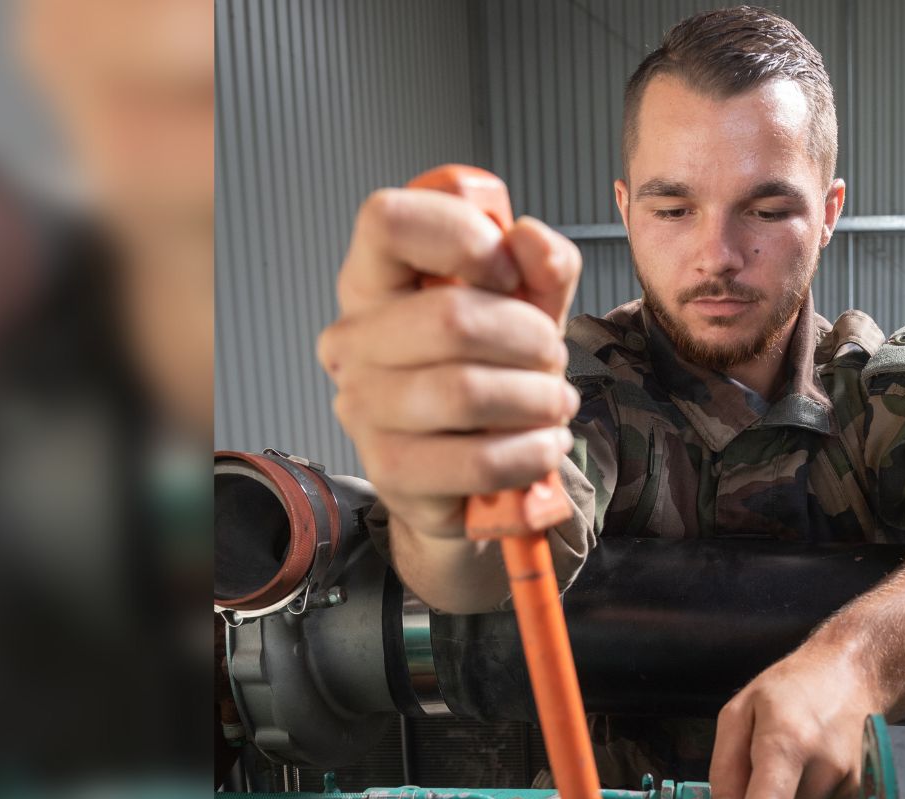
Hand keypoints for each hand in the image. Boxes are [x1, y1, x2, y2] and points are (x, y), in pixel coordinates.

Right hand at [317, 188, 583, 540]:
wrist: (471, 466)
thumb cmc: (490, 371)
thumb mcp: (526, 304)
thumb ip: (542, 264)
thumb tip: (532, 243)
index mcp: (373, 281)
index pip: (386, 220)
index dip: (464, 239)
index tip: (509, 275)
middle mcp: (354, 341)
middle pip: (450, 317)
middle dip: (530, 339)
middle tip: (551, 357)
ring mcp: (363, 409)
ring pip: (466, 393)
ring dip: (537, 399)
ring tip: (550, 403)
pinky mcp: (390, 472)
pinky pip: (479, 461)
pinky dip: (532, 453)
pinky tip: (542, 444)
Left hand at [709, 639, 883, 798]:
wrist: (855, 675)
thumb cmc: (790, 689)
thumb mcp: (738, 712)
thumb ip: (724, 769)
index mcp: (787, 743)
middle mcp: (824, 768)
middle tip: (750, 790)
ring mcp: (848, 785)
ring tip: (785, 768)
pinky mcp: (859, 796)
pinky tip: (805, 773)